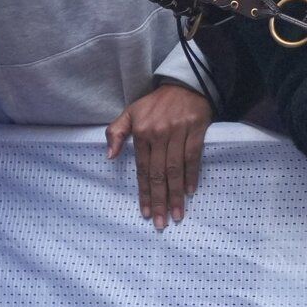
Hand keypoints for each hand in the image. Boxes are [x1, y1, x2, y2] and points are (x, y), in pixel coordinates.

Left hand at [107, 83, 213, 230]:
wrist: (184, 84)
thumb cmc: (156, 103)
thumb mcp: (130, 112)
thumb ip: (116, 132)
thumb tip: (110, 156)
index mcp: (142, 132)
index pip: (142, 168)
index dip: (144, 192)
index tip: (144, 213)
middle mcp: (159, 134)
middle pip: (159, 173)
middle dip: (159, 201)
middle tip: (160, 223)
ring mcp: (179, 132)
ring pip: (176, 169)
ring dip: (176, 194)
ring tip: (176, 214)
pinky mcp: (196, 130)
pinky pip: (193, 157)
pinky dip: (192, 175)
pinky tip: (190, 192)